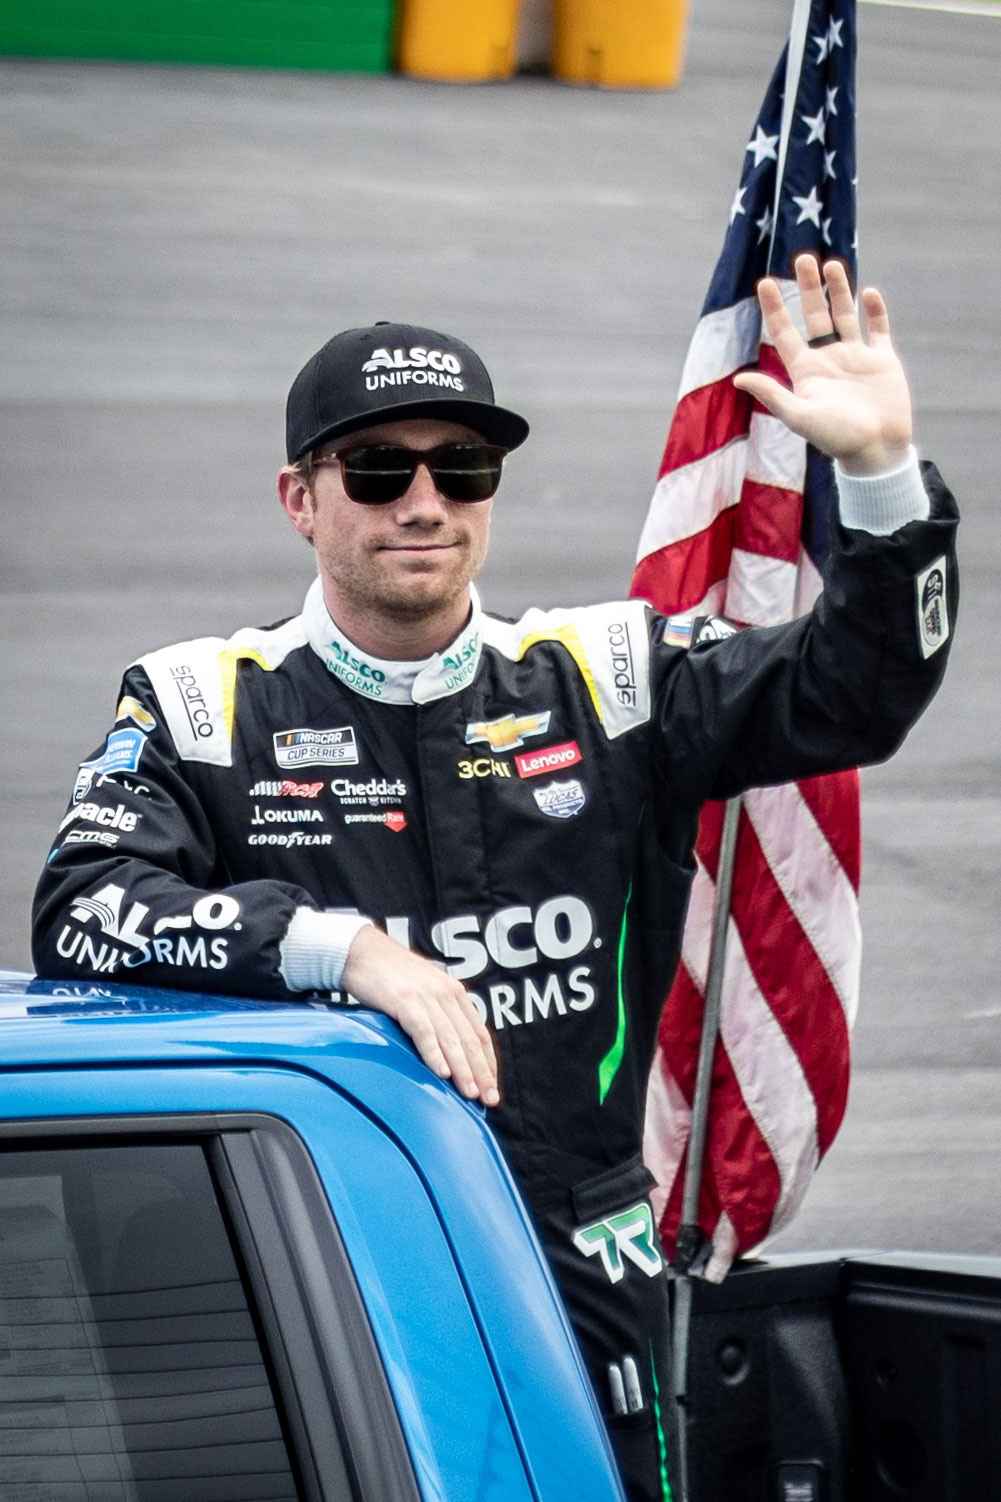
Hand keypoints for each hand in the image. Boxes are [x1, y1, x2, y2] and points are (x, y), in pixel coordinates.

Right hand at [341, 925, 499, 1106]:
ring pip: (451, 1038)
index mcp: (454, 993)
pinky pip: (424, 1030)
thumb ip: (439, 1015)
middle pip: (469, 1039)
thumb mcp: (424, 992)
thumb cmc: (390, 976)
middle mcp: (446, 993)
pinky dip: (434, 1053)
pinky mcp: (404, 999)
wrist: (362, 951)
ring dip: (462, 1069)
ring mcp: (426, 996)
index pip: (480, 1033)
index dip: (488, 1062)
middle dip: (481, 1072)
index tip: (492, 1086)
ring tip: (469, 1093)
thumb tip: (449, 1049)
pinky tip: (440, 1072)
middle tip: (488, 1099)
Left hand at [733, 254, 912, 474]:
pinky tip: (867, 292)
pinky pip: (878, 329)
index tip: (764, 283)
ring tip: (830, 265)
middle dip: (807, 288)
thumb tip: (738, 378)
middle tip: (802, 258)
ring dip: (838, 290)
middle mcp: (828, 359)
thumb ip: (771, 395)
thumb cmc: (835, 438)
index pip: (785, 332)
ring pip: (844, 315)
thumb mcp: (799, 415)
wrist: (876, 451)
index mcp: (806, 371)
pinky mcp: (882, 361)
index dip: (774, 308)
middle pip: (814, 315)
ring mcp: (856, 358)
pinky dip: (874, 310)